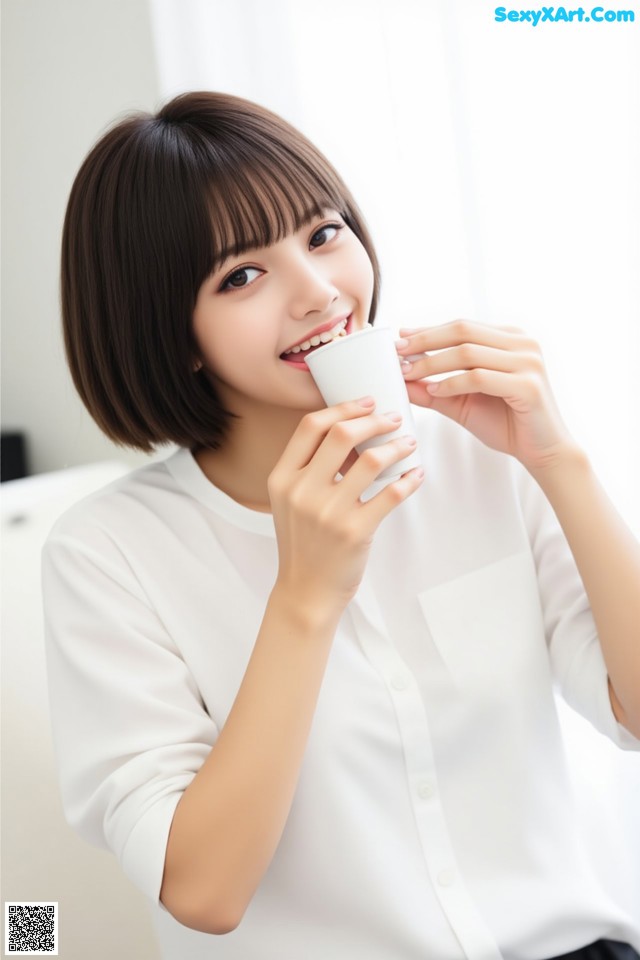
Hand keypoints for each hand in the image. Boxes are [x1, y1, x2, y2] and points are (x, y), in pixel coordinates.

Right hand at [268, 398, 423, 612]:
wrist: (306, 591)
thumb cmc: (303, 543)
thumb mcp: (290, 501)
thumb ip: (309, 468)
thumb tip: (350, 432)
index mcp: (282, 478)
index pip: (310, 426)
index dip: (342, 408)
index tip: (366, 403)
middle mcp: (302, 492)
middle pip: (342, 435)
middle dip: (375, 420)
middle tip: (393, 419)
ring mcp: (328, 512)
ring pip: (372, 460)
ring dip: (397, 446)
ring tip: (409, 444)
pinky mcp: (354, 531)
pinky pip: (391, 494)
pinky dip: (410, 479)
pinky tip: (417, 473)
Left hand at [396, 320, 577, 472]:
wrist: (543, 452)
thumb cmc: (507, 424)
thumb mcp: (462, 403)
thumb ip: (433, 388)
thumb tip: (399, 378)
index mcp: (510, 338)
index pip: (461, 325)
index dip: (427, 330)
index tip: (399, 339)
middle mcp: (522, 343)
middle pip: (463, 331)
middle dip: (425, 340)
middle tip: (397, 351)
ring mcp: (528, 361)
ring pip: (468, 352)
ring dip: (432, 363)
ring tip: (408, 373)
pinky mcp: (528, 385)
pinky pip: (480, 377)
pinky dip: (453, 383)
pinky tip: (436, 391)